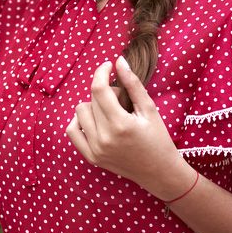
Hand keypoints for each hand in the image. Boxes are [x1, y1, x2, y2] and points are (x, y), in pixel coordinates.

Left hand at [66, 56, 193, 198]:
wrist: (159, 172)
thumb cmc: (159, 139)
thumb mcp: (149, 109)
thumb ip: (133, 84)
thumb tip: (118, 61)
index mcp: (120, 124)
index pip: (99, 89)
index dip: (101, 72)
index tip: (107, 66)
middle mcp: (104, 138)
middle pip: (91, 100)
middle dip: (104, 92)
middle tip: (120, 99)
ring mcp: (95, 149)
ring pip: (79, 113)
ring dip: (92, 106)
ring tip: (110, 112)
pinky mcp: (91, 157)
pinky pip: (72, 131)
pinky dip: (79, 122)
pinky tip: (94, 120)